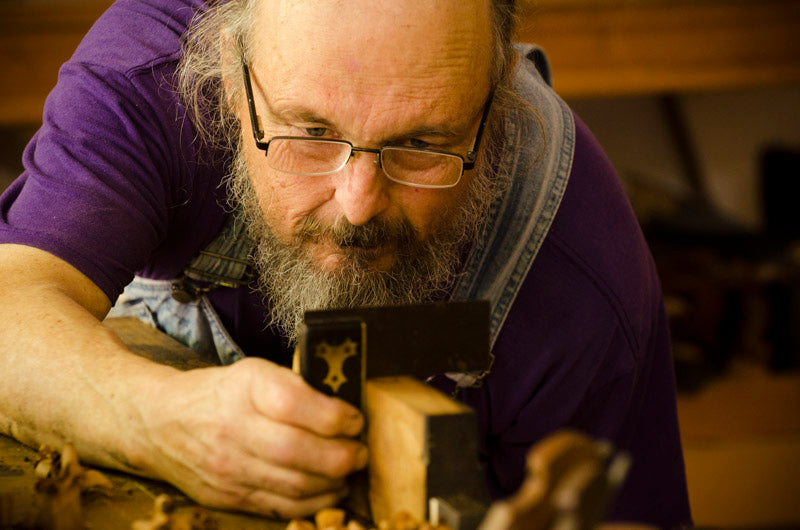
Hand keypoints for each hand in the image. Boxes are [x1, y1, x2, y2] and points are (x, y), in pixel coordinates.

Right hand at [132, 357, 366, 518]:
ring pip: (294, 485)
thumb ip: (296, 387)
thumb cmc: (220, 394)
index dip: (335, 416)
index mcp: (245, 388)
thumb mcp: (255, 373)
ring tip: (349, 470)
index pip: (295, 403)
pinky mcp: (228, 496)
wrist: (160, 422)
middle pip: (297, 451)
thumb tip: (346, 409)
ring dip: (334, 482)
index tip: (355, 420)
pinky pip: (282, 508)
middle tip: (362, 451)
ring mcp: (229, 467)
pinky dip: (314, 503)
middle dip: (342, 456)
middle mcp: (234, 428)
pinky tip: (329, 490)